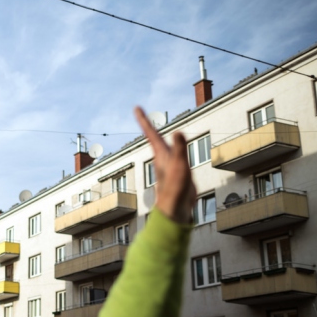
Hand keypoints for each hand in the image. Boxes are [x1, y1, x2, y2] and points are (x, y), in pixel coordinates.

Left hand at [134, 106, 196, 222]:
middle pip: (153, 137)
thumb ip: (180, 148)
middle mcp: (162, 158)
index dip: (144, 119)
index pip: (151, 132)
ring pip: (162, 147)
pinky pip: (173, 156)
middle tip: (140, 114)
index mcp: (161, 153)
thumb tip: (177, 132)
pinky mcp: (176, 173)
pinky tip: (172, 153)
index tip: (136, 107)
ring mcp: (168, 165)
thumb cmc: (176, 188)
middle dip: (147, 125)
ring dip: (157, 137)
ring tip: (152, 129)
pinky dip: (172, 149)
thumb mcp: (180, 165)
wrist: (176, 209)